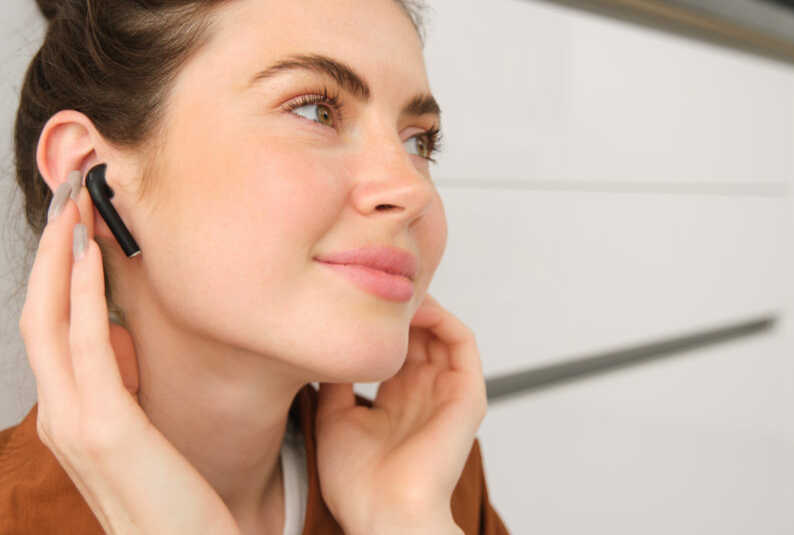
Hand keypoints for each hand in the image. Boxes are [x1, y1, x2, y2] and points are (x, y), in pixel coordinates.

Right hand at [18, 174, 239, 533]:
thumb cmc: (174, 497)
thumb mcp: (137, 430)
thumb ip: (118, 383)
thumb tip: (118, 334)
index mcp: (66, 414)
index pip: (47, 327)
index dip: (54, 268)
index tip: (72, 220)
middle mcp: (58, 415)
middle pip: (37, 312)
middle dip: (50, 249)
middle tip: (68, 192)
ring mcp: (74, 422)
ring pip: (49, 319)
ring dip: (61, 255)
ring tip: (75, 204)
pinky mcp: (104, 428)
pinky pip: (87, 344)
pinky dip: (86, 291)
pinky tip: (95, 253)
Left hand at [315, 294, 486, 533]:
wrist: (382, 514)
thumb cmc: (357, 483)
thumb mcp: (333, 418)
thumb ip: (335, 381)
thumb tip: (326, 347)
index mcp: (396, 402)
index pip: (393, 347)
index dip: (377, 321)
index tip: (354, 296)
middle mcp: (424, 394)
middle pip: (417, 333)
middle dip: (397, 307)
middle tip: (374, 281)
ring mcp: (447, 393)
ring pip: (439, 330)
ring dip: (418, 305)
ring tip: (393, 288)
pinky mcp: (467, 395)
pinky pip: (462, 341)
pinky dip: (441, 317)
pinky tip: (414, 307)